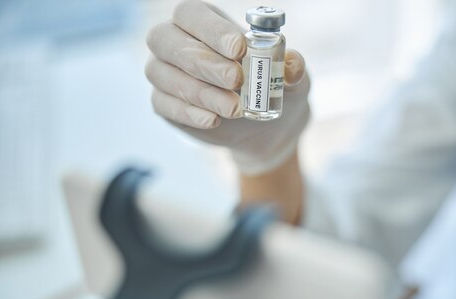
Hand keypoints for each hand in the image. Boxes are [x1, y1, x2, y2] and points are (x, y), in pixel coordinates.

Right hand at [145, 0, 309, 174]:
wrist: (266, 126)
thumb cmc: (272, 86)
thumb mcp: (290, 77)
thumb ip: (292, 68)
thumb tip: (292, 65)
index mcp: (202, 21)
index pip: (192, 14)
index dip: (212, 29)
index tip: (239, 48)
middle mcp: (174, 41)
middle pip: (168, 40)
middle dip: (203, 61)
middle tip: (236, 79)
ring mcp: (163, 72)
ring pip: (164, 75)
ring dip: (201, 92)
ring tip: (234, 109)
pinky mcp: (163, 102)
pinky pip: (164, 104)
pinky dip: (189, 113)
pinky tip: (213, 120)